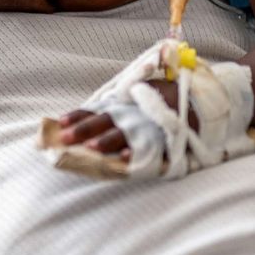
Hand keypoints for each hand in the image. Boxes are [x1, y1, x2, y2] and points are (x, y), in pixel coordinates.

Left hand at [58, 80, 194, 158]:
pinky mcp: (160, 139)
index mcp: (122, 104)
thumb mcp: (134, 95)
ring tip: (90, 148)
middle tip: (65, 138)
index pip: (95, 110)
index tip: (60, 122)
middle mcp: (131, 114)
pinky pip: (146, 148)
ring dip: (106, 141)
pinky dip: (135, 152)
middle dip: (83, 130)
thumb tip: (87, 115)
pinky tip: (123, 159)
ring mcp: (145, 126)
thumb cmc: (159, 98)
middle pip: (104, 121)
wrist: (193, 99)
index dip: (77, 116)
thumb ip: (114, 103)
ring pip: (122, 134)